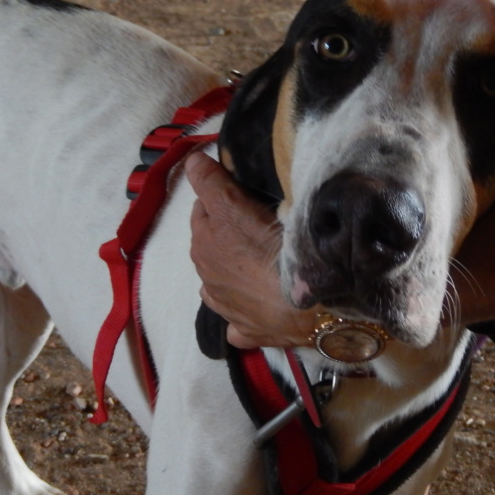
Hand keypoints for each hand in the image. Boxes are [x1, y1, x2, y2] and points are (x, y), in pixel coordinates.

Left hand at [185, 151, 315, 348]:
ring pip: (221, 282)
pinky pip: (238, 321)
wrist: (302, 304)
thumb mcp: (236, 206)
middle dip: (226, 233)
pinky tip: (259, 305)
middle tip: (257, 223)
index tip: (244, 193)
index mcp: (202, 244)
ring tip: (261, 262)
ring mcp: (226, 308)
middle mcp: (207, 278)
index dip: (222, 198)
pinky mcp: (246, 332)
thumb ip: (211, 182)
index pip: (203, 209)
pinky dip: (244, 311)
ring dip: (233, 270)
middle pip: (212, 244)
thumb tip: (192, 161)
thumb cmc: (269, 249)